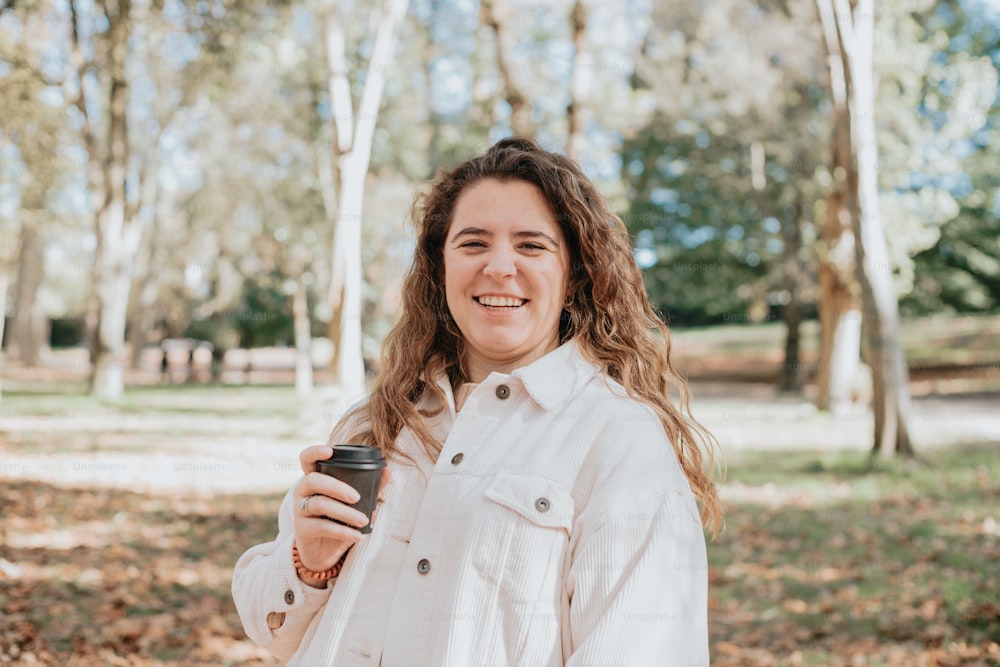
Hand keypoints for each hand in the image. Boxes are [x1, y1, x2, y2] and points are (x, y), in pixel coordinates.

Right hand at [292, 445, 391, 576]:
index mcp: (316, 479)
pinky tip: (357, 535)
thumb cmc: (340, 520)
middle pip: (313, 480)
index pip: (307, 459)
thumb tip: (388, 470)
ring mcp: (300, 510)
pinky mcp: (302, 530)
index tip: (329, 451)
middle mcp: (303, 491)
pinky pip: (322, 526)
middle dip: (336, 487)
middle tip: (356, 497)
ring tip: (363, 520)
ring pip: (319, 504)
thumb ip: (370, 486)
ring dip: (345, 512)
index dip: (314, 452)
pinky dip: (342, 531)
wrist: (325, 551)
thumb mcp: (355, 503)